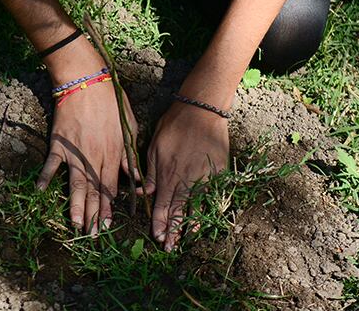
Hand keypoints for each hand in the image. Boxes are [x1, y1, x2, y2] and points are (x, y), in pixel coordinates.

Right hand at [36, 65, 138, 234]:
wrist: (87, 80)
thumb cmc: (112, 101)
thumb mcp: (129, 126)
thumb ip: (130, 154)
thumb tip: (135, 178)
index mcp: (113, 152)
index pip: (111, 186)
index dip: (109, 207)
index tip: (108, 225)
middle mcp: (94, 156)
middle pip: (94, 190)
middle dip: (94, 214)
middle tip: (92, 235)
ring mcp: (75, 151)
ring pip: (76, 183)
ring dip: (76, 205)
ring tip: (75, 224)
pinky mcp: (59, 142)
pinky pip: (52, 164)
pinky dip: (46, 176)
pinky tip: (41, 191)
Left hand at [144, 100, 229, 250]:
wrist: (201, 111)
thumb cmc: (175, 125)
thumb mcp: (155, 145)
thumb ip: (150, 172)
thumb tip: (142, 191)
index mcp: (167, 173)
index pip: (161, 203)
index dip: (158, 222)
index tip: (156, 237)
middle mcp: (184, 178)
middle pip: (176, 210)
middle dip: (171, 230)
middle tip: (168, 248)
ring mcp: (201, 177)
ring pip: (193, 206)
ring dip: (188, 225)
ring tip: (184, 241)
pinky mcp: (216, 173)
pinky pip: (210, 195)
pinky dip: (206, 210)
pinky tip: (204, 222)